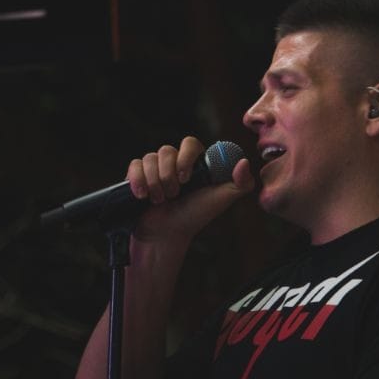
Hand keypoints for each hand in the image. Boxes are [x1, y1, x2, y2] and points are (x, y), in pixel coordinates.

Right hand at [127, 136, 253, 243]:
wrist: (167, 234)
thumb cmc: (195, 216)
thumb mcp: (222, 200)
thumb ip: (241, 183)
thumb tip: (244, 162)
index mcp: (195, 163)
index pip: (190, 143)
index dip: (186, 157)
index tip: (186, 178)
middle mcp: (174, 162)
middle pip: (167, 150)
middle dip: (168, 175)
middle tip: (174, 194)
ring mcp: (155, 168)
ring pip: (150, 158)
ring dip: (155, 182)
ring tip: (159, 200)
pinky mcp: (138, 175)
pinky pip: (135, 165)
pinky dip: (138, 181)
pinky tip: (143, 195)